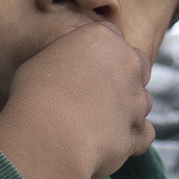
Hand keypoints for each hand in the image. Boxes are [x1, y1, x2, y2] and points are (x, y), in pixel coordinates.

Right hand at [0, 24, 153, 178]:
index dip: (101, 54)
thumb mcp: (42, 61)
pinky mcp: (137, 130)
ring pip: (141, 101)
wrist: (48, 134)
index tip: (86, 68)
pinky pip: (143, 134)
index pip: (112, 36)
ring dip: (126, 110)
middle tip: (98, 95)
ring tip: (95, 124)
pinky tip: (109, 142)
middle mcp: (128, 63)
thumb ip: (69, 58)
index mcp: (104, 38)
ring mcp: (137, 98)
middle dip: (124, 77)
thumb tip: (70, 68)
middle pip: (137, 65)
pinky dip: (130, 139)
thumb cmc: (35, 94)